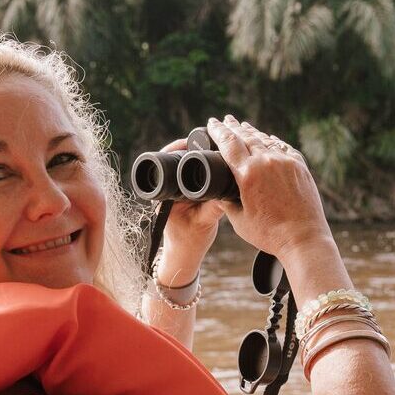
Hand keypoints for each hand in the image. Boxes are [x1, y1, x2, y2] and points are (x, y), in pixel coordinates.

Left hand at [153, 136, 224, 285]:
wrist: (185, 254)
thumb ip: (214, 208)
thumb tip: (229, 191)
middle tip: (213, 141)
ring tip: (218, 147)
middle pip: (179, 157)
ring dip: (201, 154)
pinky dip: (205, 165)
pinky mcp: (187, 189)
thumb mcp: (204, 224)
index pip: (169, 161)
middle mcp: (168, 186)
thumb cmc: (190, 241)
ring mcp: (177, 187)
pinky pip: (194, 171)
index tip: (196, 143)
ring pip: (187, 162)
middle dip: (195, 147)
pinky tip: (220, 160)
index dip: (182, 148)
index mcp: (166, 192)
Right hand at [203, 116, 332, 261]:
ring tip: (243, 127)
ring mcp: (286, 162)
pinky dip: (272, 141)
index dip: (218, 130)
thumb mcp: (239, 220)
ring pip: (265, 140)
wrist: (304, 239)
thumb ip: (226, 201)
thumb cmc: (269, 234)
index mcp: (248, 174)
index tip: (211, 122)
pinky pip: (282, 147)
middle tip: (225, 119)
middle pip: (246, 136)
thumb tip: (220, 190)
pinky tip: (268, 139)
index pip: (228, 143)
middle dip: (233, 127)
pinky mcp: (300, 166)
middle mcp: (267, 162)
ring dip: (252, 132)